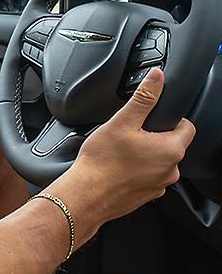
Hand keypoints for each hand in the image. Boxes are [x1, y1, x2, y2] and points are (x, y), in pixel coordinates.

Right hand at [49, 68, 194, 247]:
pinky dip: (137, 170)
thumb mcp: (122, 121)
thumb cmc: (102, 162)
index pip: (186, 126)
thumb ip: (144, 97)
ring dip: (145, 154)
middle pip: (171, 143)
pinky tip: (118, 167)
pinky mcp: (147, 195)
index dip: (170, 117)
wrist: (86, 195)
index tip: (151, 117)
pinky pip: (148, 176)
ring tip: (121, 151)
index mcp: (171, 150)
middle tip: (129, 133)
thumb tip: (157, 77)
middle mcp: (171, 170)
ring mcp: (160, 185)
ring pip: (158, 161)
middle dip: (154, 136)